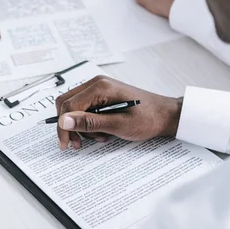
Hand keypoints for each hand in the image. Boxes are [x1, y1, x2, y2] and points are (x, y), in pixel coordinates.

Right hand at [55, 76, 181, 149]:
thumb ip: (90, 122)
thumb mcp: (118, 125)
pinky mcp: (102, 95)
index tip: (66, 144)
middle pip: (67, 103)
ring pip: (74, 107)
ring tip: (99, 138)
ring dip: (81, 126)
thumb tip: (64, 121)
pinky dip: (89, 123)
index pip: (68, 105)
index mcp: (100, 87)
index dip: (63, 126)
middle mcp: (96, 84)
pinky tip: (102, 132)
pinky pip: (85, 108)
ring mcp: (99, 88)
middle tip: (77, 144)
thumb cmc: (148, 119)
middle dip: (69, 126)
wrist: (166, 115)